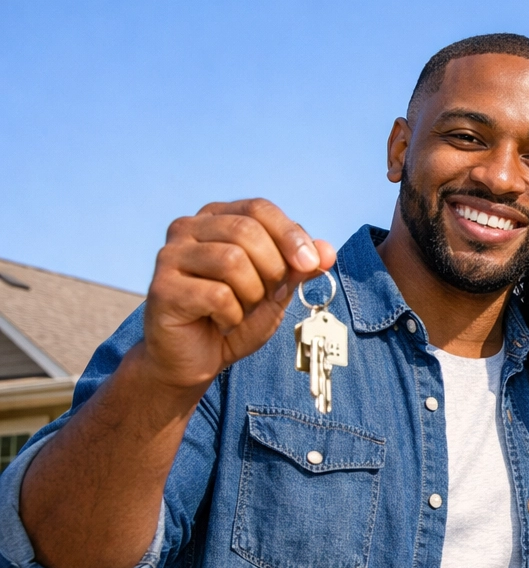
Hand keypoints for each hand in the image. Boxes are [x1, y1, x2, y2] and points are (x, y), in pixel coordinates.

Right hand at [143, 199, 336, 391]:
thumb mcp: (276, 289)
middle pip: (246, 230)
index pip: (259, 208)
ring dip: (252, 295)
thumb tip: (328, 250)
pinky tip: (222, 322)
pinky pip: (217, 295)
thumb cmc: (234, 318)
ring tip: (242, 310)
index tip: (311, 264)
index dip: (290, 234)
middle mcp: (187, 229)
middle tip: (270, 295)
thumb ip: (299, 267)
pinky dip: (233, 315)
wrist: (195, 359)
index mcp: (216, 218)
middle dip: (273, 269)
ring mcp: (170, 256)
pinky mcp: (162, 288)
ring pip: (232, 261)